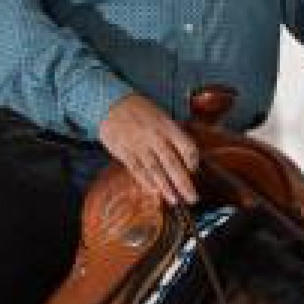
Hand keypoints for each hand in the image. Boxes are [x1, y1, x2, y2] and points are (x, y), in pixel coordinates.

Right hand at [100, 91, 200, 206]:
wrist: (110, 103)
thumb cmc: (138, 109)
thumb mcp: (160, 115)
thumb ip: (172, 133)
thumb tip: (185, 155)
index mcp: (167, 126)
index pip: (186, 146)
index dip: (193, 161)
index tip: (194, 171)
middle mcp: (154, 136)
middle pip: (172, 163)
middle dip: (184, 183)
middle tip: (192, 198)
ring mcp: (138, 145)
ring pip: (155, 169)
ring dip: (166, 187)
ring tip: (174, 200)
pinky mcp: (124, 152)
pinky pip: (137, 169)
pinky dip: (145, 181)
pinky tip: (153, 191)